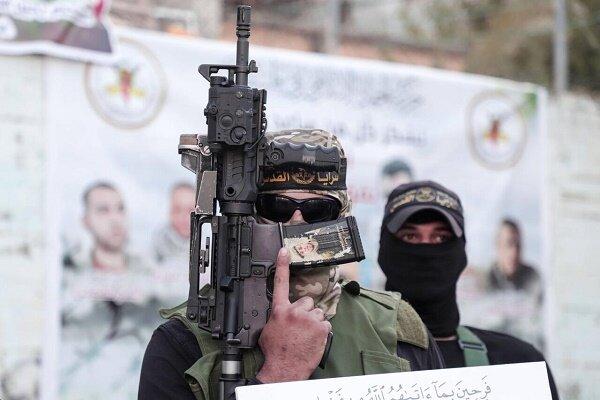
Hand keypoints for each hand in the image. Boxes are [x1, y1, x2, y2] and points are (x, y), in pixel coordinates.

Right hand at [256, 247, 330, 382]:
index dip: (282, 265)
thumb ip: (277, 317)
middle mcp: (294, 311)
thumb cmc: (276, 352)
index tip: (285, 251)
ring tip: (306, 335)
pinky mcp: (321, 327)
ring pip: (317, 313)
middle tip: (301, 327)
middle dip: (306, 312)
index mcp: (280, 310)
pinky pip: (325, 324)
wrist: (284, 369)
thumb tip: (282, 314)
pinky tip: (313, 339)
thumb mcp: (269, 330)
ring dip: (314, 322)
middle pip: (307, 301)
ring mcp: (309, 318)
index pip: (280, 283)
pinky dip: (322, 331)